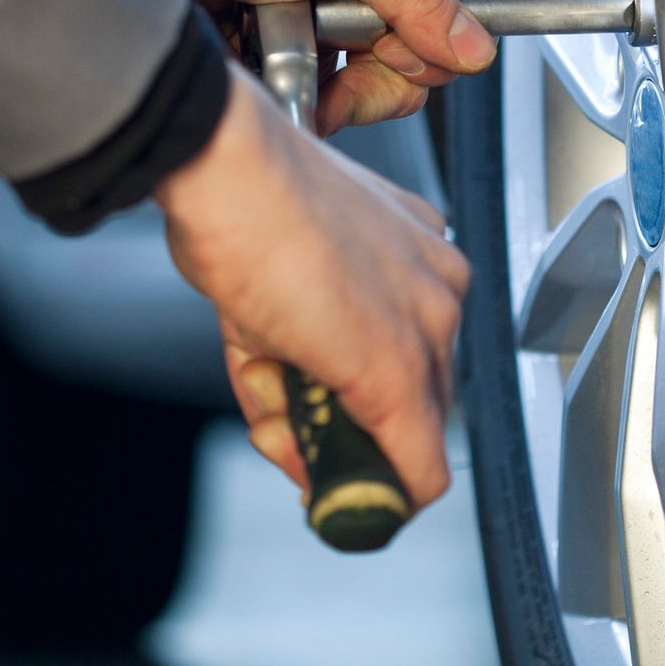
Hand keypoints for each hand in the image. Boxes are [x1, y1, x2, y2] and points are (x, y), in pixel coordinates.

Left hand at [79, 0, 495, 133]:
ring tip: (275, 55)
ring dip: (322, 90)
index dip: (435, 47)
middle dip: (373, 80)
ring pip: (361, 92)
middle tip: (324, 55)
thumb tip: (472, 46)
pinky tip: (256, 67)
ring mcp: (321, 22)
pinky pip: (309, 99)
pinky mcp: (281, 52)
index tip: (389, 51)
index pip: (458, 14)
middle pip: (412, 66)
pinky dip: (287, 96)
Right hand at [153, 66, 468, 510]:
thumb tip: (288, 422)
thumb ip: (287, 360)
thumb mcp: (272, 288)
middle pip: (411, 399)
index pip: (406, 351)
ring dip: (320, 445)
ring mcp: (426, 327)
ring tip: (262, 385)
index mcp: (413, 249)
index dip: (355, 398)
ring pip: (403, 437)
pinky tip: (326, 488)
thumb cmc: (240, 200)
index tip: (315, 413)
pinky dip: (377, 496)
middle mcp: (435, 285)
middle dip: (337, 430)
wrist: (228, 169)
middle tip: (279, 424)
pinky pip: (415, 466)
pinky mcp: (398, 372)